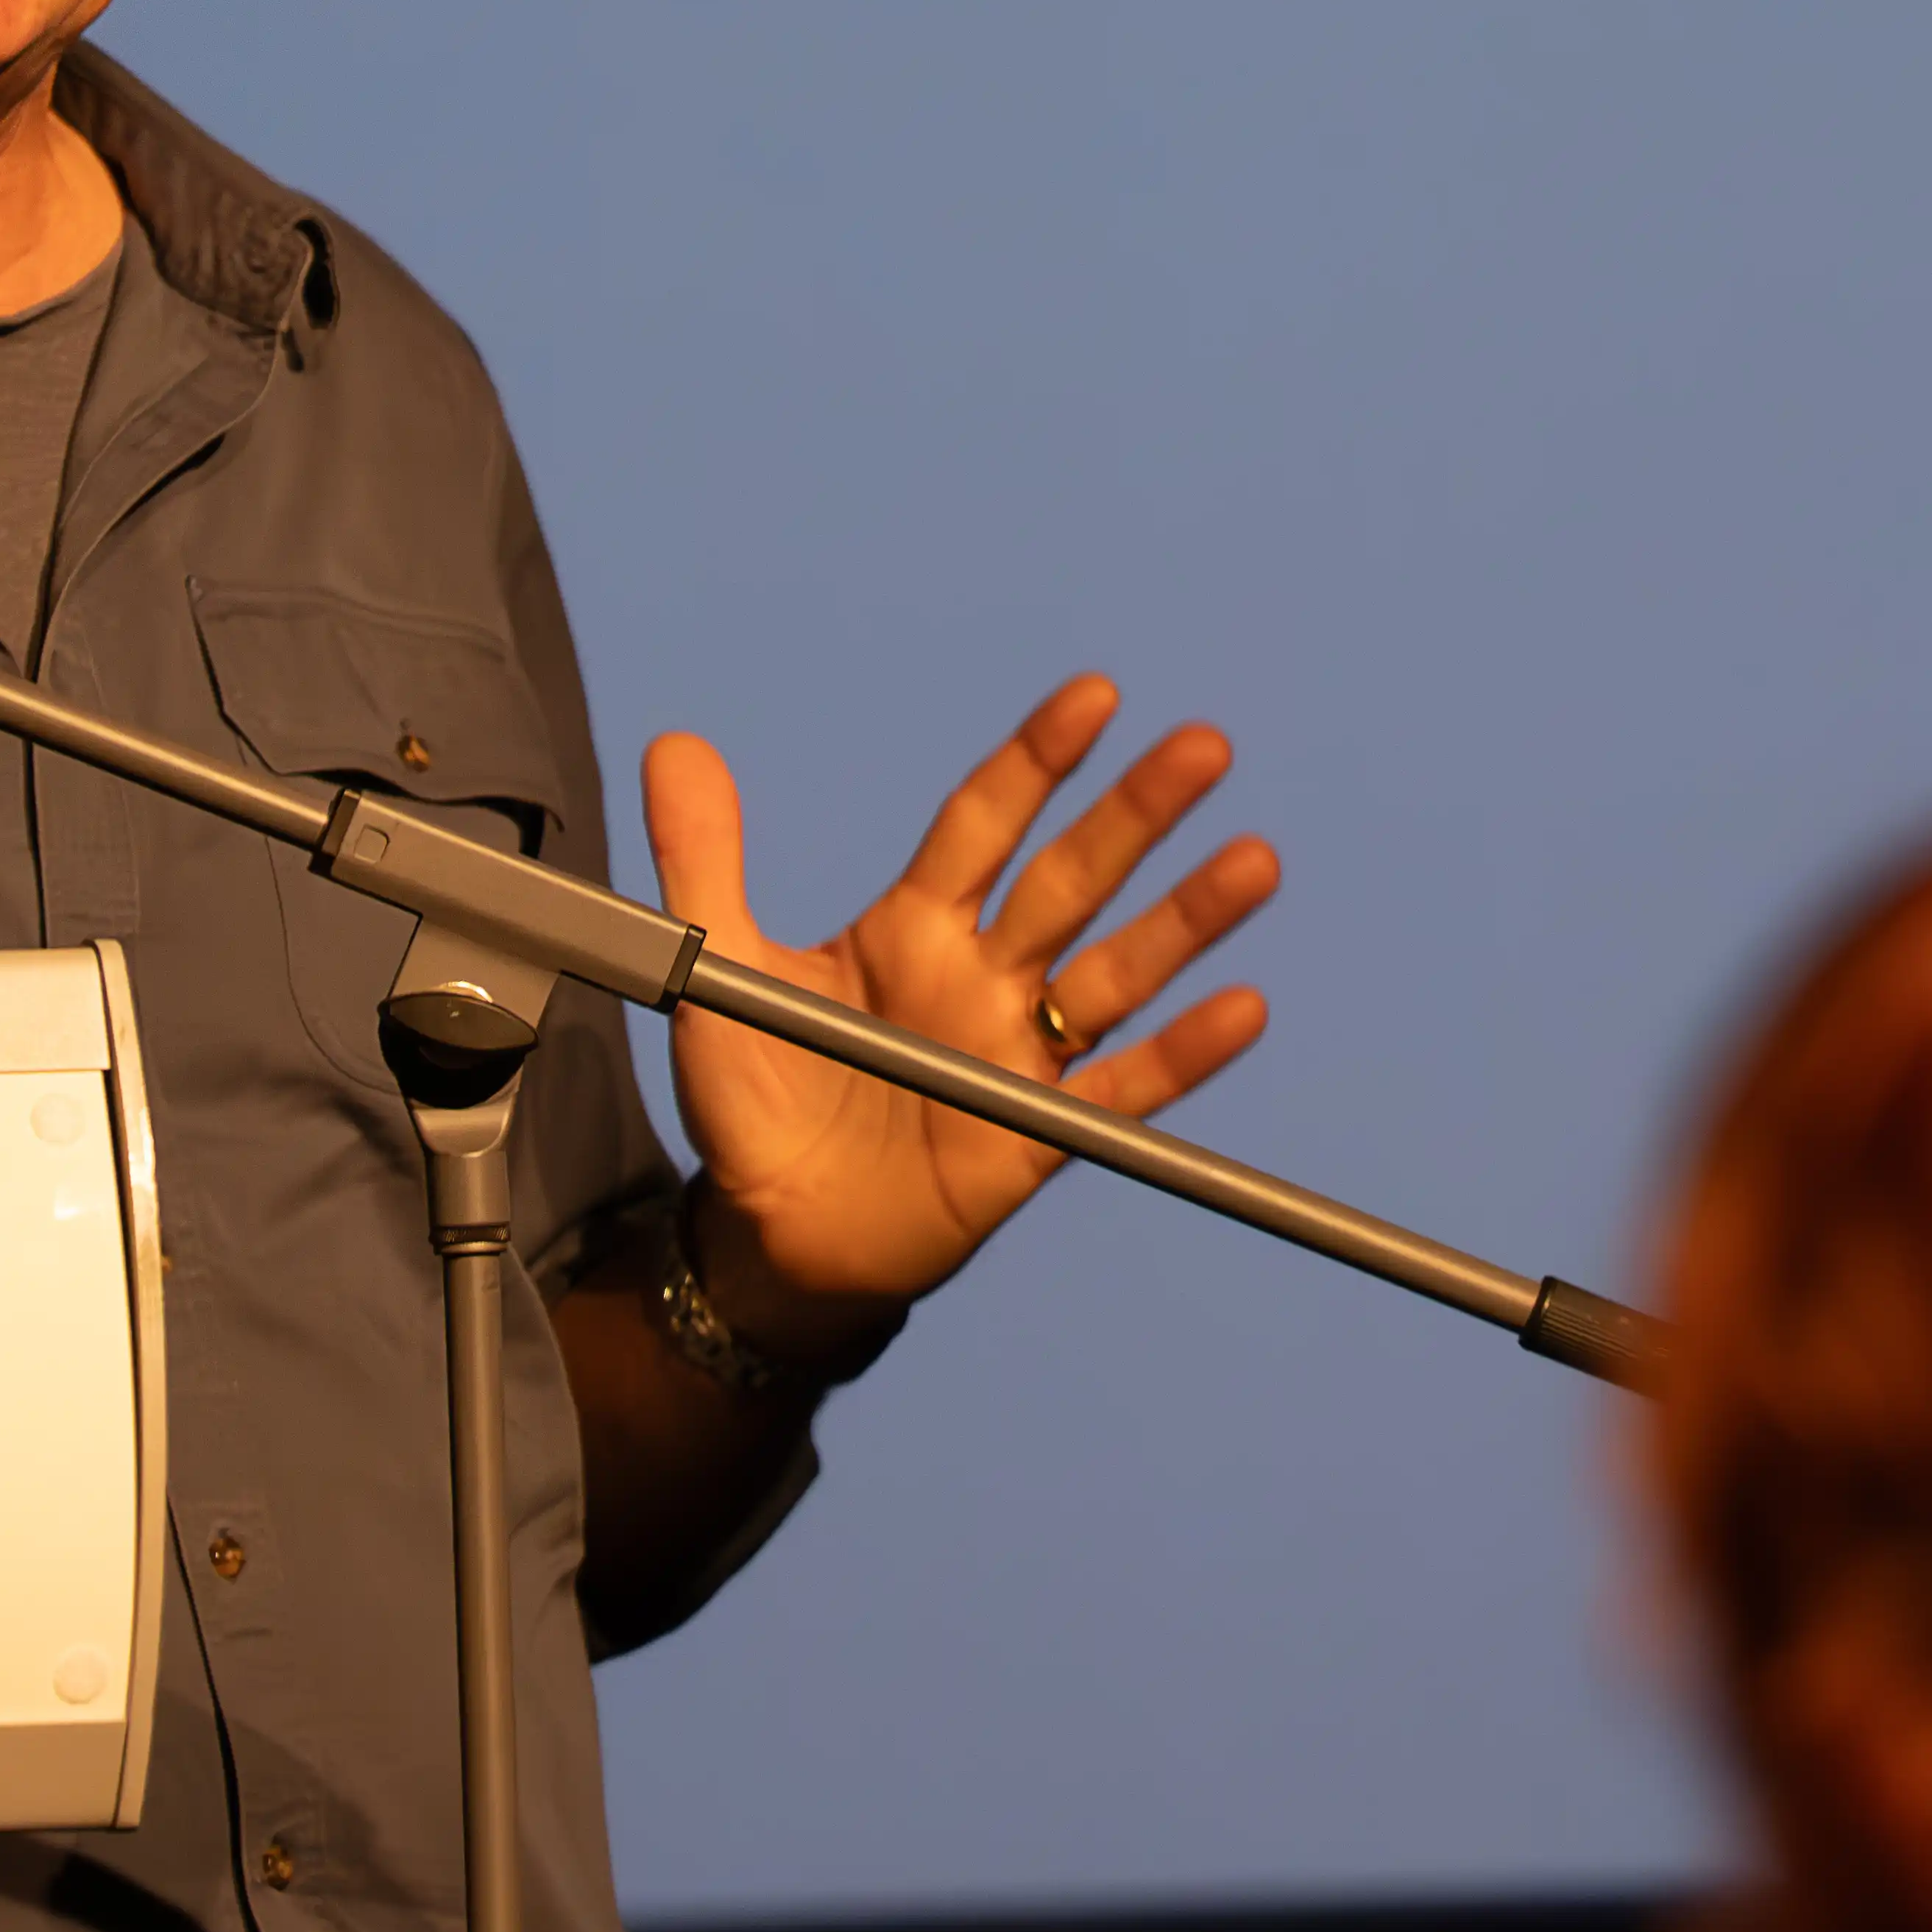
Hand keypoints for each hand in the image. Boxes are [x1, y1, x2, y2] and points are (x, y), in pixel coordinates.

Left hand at [636, 675, 1282, 1344]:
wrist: (770, 1234)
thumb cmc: (752, 1096)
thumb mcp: (716, 965)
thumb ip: (705, 857)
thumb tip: (677, 743)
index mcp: (914, 926)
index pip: (984, 824)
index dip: (1035, 762)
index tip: (1093, 698)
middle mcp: (980, 976)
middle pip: (1070, 880)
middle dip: (1136, 814)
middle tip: (1204, 746)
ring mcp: (1016, 1053)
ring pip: (1115, 971)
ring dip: (1186, 921)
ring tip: (1254, 862)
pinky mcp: (1035, 1136)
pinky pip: (1120, 1090)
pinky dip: (1182, 1054)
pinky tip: (1242, 1008)